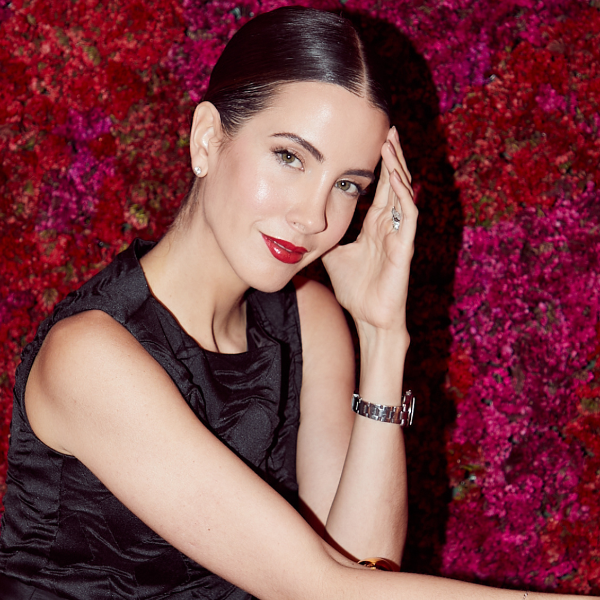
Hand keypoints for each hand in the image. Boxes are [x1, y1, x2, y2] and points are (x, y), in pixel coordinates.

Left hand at [322, 127, 416, 333]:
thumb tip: (304, 221)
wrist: (367, 316)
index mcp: (375, 225)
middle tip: (389, 127)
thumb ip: (326, 234)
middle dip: (393, 155)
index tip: (374, 138)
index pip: (380, 187)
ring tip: (392, 143)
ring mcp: (399, 235)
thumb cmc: (355, 287)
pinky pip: (409, 217)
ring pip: (404, 194)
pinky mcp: (405, 248)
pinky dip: (404, 196)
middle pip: (395, 182)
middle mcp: (390, 225)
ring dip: (399, 168)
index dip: (379, 164)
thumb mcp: (333, 252)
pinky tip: (398, 178)